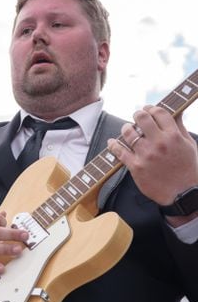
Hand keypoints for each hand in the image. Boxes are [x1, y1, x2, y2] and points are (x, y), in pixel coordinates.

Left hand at [107, 105, 197, 225]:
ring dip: (126, 128)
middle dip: (138, 115)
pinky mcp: (135, 166)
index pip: (159, 113)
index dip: (151, 108)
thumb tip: (176, 111)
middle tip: (137, 117)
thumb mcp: (189, 144)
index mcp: (173, 136)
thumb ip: (179, 127)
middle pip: (142, 118)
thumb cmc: (188, 168)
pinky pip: (119, 151)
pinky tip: (112, 141)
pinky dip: (113, 144)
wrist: (183, 193)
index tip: (148, 109)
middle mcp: (159, 143)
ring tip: (127, 129)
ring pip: (128, 133)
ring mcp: (146, 155)